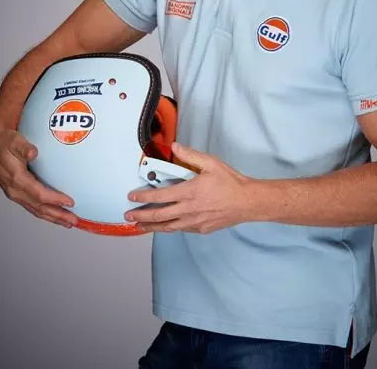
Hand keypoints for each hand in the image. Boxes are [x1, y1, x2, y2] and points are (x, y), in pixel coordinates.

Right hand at [0, 123, 77, 227]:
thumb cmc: (4, 142)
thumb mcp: (13, 141)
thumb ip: (23, 147)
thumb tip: (33, 153)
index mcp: (16, 179)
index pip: (39, 194)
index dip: (55, 199)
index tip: (70, 202)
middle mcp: (15, 190)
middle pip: (39, 207)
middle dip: (57, 216)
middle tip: (74, 220)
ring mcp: (16, 193)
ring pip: (36, 210)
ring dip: (53, 217)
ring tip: (68, 222)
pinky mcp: (18, 193)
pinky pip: (33, 206)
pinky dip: (46, 212)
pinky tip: (55, 213)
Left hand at [125, 142, 254, 233]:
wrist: (247, 202)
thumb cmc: (231, 182)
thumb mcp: (211, 163)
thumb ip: (190, 155)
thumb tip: (174, 147)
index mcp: (189, 192)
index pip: (160, 196)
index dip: (143, 197)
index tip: (132, 196)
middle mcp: (189, 209)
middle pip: (159, 215)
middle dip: (141, 216)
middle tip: (128, 216)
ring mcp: (194, 222)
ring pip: (167, 226)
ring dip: (151, 227)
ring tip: (139, 226)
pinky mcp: (201, 229)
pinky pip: (181, 229)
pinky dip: (169, 228)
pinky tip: (165, 227)